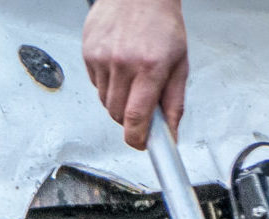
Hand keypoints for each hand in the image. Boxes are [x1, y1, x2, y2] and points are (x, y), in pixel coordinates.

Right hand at [82, 0, 187, 149]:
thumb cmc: (162, 24)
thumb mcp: (179, 63)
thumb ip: (174, 102)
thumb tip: (170, 133)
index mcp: (150, 67)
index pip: (136, 118)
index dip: (137, 139)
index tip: (140, 144)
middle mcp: (124, 63)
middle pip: (117, 114)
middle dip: (129, 117)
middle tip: (141, 103)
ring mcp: (103, 58)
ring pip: (104, 102)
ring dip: (117, 100)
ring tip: (131, 77)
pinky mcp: (89, 53)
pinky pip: (94, 84)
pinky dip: (106, 83)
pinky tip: (118, 65)